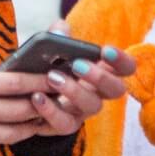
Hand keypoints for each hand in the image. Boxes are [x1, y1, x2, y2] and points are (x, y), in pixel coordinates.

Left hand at [19, 20, 136, 136]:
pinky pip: (64, 123)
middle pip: (116, 89)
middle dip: (100, 77)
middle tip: (78, 65)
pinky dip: (51, 110)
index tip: (105, 50)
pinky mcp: (65, 125)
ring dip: (74, 91)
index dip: (122, 60)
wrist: (27, 94)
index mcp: (103, 70)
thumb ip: (57, 35)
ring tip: (53, 77)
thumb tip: (60, 30)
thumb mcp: (52, 48)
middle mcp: (99, 93)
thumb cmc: (46, 66)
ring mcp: (84, 111)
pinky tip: (37, 97)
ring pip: (93, 106)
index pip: (126, 67)